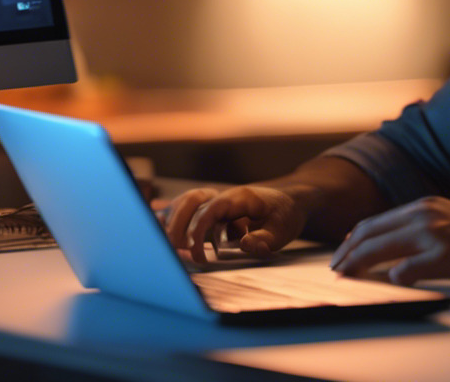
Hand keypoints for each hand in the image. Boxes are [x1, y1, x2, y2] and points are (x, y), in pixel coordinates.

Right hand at [161, 185, 306, 264]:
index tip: (198, 255)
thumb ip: (265, 239)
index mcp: (240, 197)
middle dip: (178, 226)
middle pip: (191, 201)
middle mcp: (224, 195)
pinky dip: (173, 216)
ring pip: (186, 202)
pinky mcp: (213, 207)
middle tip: (178, 253)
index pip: (211, 209)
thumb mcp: (283, 230)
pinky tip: (157, 220)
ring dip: (174, 222)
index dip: (199, 231)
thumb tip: (245, 244)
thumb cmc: (286, 215)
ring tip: (171, 246)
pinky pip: (187, 207)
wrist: (291, 201)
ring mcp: (217, 199)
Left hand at [330, 196, 449, 293]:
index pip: (376, 221)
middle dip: (348, 253)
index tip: (340, 257)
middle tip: (336, 271)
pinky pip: (408, 269)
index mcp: (428, 205)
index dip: (353, 241)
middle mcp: (429, 213)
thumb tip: (389, 254)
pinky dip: (395, 277)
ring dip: (360, 265)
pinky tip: (392, 284)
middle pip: (372, 233)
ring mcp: (438, 233)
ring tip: (348, 278)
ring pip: (382, 248)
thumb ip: (423, 232)